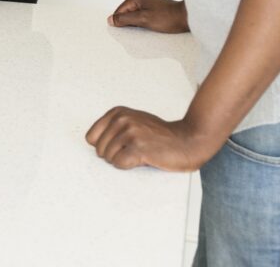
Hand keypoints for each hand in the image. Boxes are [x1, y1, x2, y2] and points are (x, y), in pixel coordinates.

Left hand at [85, 106, 221, 171]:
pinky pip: (118, 164)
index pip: (91, 137)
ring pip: (108, 157)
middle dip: (114, 155)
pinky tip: (143, 159)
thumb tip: (92, 142)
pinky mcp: (138, 148)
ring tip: (141, 154)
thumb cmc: (161, 135)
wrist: (188, 140)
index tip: (119, 147)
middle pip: (99, 149)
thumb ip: (113, 128)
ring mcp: (130, 133)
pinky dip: (128, 166)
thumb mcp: (134, 122)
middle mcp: (122, 120)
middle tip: (134, 151)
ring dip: (123, 161)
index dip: (104, 146)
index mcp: (118, 112)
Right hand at [108, 0, 188, 32]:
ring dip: (139, 22)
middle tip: (141, 28)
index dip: (121, 22)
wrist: (188, 17)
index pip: (120, 11)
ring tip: (149, 26)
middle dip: (130, 22)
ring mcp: (149, 1)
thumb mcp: (143, 20)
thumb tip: (111, 19)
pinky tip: (152, 25)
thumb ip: (125, 19)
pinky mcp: (155, 7)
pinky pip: (143, 15)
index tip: (126, 30)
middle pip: (127, 12)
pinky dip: (145, 21)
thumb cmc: (168, 18)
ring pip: (136, 14)